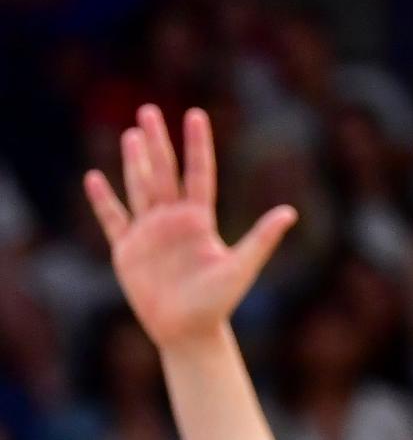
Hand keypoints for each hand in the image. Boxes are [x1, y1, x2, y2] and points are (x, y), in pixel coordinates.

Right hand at [84, 105, 295, 350]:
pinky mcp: (127, 250)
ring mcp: (149, 232)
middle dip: (157, 142)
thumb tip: (290, 213)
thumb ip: (262, 238)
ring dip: (134, 162)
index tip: (195, 115)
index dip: (197, 145)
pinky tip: (95, 177)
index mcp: (200, 219)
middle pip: (163, 172)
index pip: (198, 173)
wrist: (188, 330)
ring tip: (131, 134)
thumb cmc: (218, 301)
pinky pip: (113, 219)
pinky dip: (103, 200)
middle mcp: (174, 220)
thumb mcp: (241, 267)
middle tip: (149, 109)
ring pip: (139, 188)